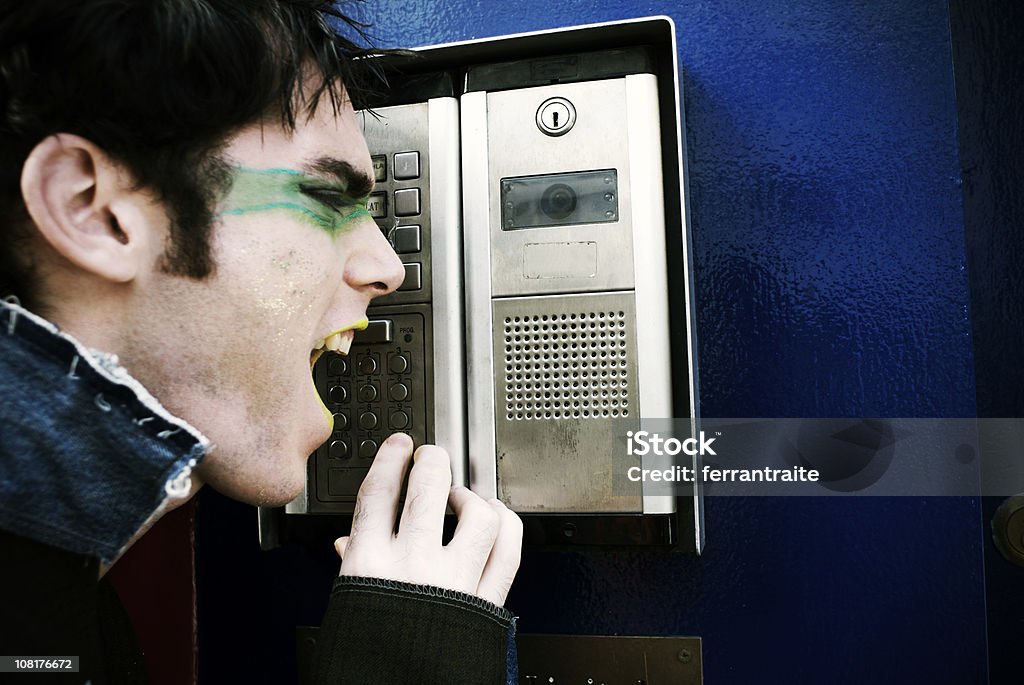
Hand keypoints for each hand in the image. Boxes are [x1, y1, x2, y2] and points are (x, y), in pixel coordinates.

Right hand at [333, 432, 521, 606]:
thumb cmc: (371, 658)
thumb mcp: (349, 606)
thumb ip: (356, 565)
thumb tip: (350, 541)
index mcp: (368, 565)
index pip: (379, 493)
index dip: (391, 460)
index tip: (399, 447)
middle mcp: (412, 564)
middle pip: (426, 488)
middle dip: (431, 462)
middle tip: (432, 456)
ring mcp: (453, 580)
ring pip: (474, 513)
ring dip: (471, 495)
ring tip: (464, 493)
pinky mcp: (485, 600)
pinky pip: (508, 549)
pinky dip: (507, 526)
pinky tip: (499, 518)